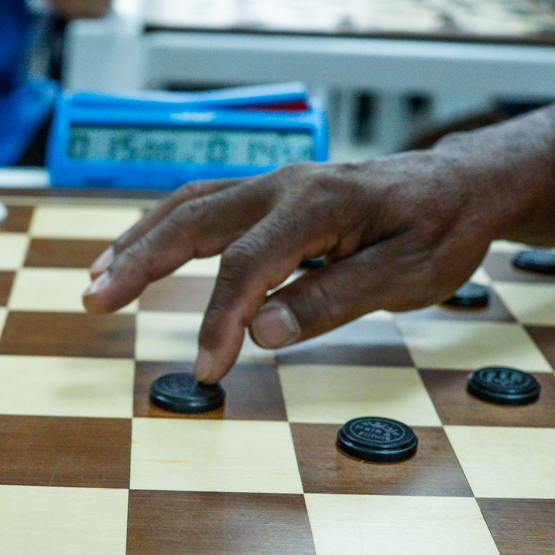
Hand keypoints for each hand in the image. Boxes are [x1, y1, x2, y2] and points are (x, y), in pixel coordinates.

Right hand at [81, 154, 501, 382]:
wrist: (461, 185)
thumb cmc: (440, 229)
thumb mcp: (407, 275)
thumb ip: (334, 300)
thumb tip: (264, 331)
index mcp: (319, 203)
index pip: (249, 266)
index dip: (220, 319)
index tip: (207, 369)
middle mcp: (284, 184)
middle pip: (194, 220)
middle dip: (139, 263)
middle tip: (93, 301)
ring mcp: (272, 185)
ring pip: (187, 206)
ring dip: (137, 242)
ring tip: (96, 280)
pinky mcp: (268, 196)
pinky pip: (201, 205)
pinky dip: (159, 229)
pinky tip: (135, 253)